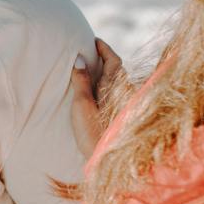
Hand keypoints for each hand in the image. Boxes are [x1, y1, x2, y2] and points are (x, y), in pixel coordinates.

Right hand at [69, 37, 127, 161]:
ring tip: (91, 71)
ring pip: (117, 83)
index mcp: (116, 86)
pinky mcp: (121, 118)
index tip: (94, 40)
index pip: (113, 60)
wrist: (109, 162)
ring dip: (106, 74)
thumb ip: (81, 81)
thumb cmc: (94, 133)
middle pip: (117, 70)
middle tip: (90, 53)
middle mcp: (124, 93)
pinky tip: (96, 94)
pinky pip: (115, 94)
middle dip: (105, 59)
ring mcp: (124, 106)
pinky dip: (106, 87)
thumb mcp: (82, 105)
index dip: (104, 48)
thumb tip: (79, 59)